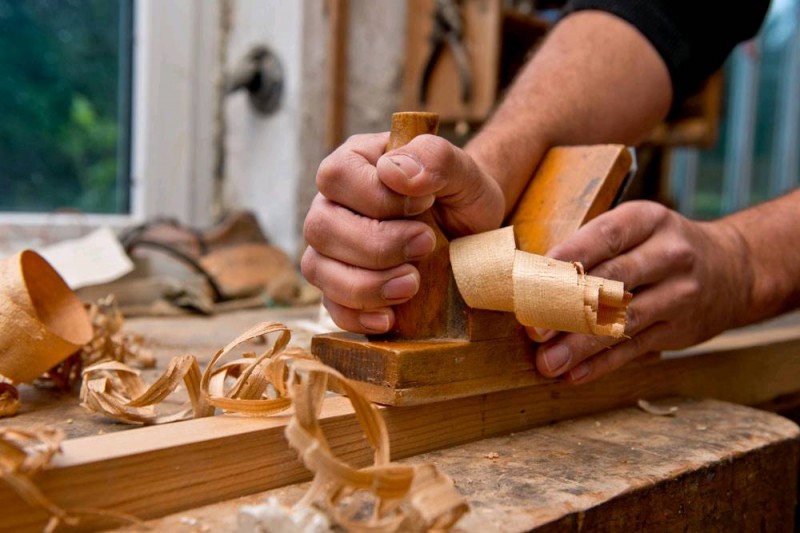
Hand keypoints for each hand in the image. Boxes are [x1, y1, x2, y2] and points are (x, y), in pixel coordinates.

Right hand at [302, 132, 504, 332]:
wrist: (472, 237)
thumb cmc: (461, 197)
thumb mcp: (464, 172)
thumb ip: (435, 158)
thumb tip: (394, 171)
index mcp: (356, 163)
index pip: (337, 176)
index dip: (378, 198)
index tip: (424, 206)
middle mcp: (333, 205)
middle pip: (321, 228)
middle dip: (376, 246)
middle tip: (426, 246)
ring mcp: (331, 249)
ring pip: (318, 269)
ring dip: (366, 284)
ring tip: (412, 285)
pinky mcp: (340, 287)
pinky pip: (330, 307)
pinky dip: (358, 316)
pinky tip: (390, 318)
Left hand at [529, 201, 750, 383]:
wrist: (733, 268)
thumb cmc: (658, 246)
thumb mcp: (635, 228)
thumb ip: (591, 247)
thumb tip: (531, 277)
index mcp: (648, 221)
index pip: (604, 238)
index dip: (567, 259)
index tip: (532, 279)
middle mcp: (668, 256)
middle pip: (612, 282)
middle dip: (567, 307)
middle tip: (533, 329)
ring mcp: (678, 295)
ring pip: (622, 323)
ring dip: (580, 346)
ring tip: (547, 363)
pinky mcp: (679, 331)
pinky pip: (635, 349)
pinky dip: (602, 364)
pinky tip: (575, 375)